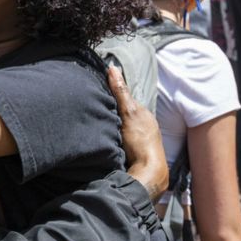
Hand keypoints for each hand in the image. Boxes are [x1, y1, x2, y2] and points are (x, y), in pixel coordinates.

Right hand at [107, 66, 167, 201]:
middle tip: (93, 105)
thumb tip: (113, 67)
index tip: (97, 89)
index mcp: (144, 115)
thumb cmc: (140, 141)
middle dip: (113, 109)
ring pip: (123, 126)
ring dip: (112, 124)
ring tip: (95, 120)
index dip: (113, 93)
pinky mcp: (133, 154)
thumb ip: (120, 91)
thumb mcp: (129, 112)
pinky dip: (112, 136)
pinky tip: (104, 138)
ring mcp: (140, 141)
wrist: (147, 173)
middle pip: (125, 113)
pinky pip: (120, 139)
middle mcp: (144, 126)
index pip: (126, 99)